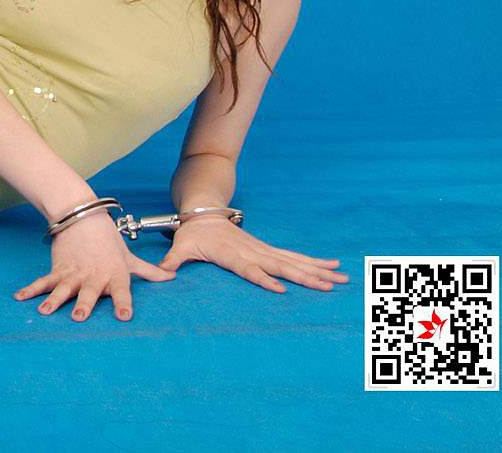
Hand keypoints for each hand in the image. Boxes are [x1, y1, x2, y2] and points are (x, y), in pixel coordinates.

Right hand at [13, 209, 175, 321]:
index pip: (121, 291)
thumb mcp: (129, 257)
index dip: (122, 303)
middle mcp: (94, 276)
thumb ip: (149, 271)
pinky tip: (20, 297)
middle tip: (79, 316)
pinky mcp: (58, 268)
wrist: (83, 217)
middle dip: (84, 304)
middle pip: (89, 292)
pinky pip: (44, 281)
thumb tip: (172, 277)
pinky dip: (31, 289)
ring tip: (45, 310)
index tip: (123, 316)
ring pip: (63, 288)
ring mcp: (74, 273)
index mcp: (114, 274)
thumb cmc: (109, 240)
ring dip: (54, 300)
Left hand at [155, 215, 350, 291]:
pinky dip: (313, 262)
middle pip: (281, 266)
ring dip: (317, 271)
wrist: (203, 212)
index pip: (250, 269)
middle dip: (305, 277)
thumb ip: (172, 260)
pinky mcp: (267, 249)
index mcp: (232, 254)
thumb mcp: (180, 245)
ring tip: (340, 278)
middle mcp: (252, 252)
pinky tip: (332, 266)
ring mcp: (262, 250)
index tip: (281, 289)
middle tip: (328, 287)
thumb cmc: (192, 233)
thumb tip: (161, 274)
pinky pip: (293, 256)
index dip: (263, 278)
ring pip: (293, 261)